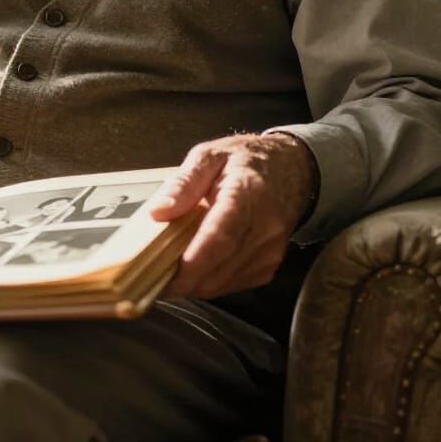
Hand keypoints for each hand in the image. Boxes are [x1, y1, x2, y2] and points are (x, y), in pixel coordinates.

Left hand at [149, 132, 316, 298]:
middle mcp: (264, 228)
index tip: (163, 275)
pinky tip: (192, 271)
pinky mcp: (269, 265)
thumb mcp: (208, 156)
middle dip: (183, 281)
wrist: (291, 169)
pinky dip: (210, 283)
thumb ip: (184, 183)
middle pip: (220, 267)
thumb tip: (158, 212)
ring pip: (225, 282)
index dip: (191, 263)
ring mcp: (270, 250)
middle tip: (150, 279)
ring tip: (165, 275)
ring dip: (194, 285)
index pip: (219, 238)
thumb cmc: (244, 160)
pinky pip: (234, 284)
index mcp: (246, 196)